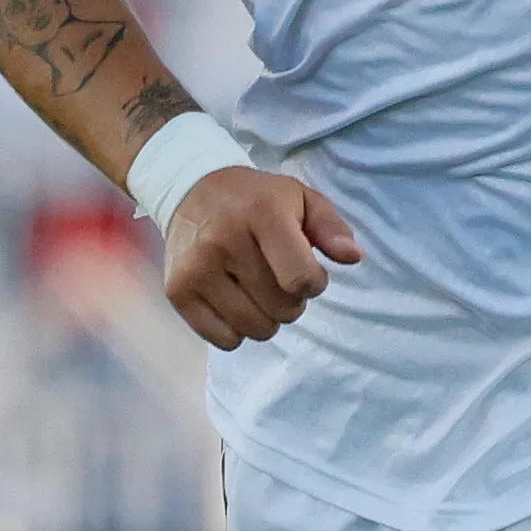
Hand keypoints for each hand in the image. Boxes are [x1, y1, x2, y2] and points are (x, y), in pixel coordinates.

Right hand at [162, 167, 359, 348]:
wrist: (191, 190)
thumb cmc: (256, 200)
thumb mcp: (300, 199)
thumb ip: (331, 228)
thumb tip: (353, 257)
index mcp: (261, 214)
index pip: (302, 280)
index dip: (313, 283)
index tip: (305, 269)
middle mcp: (224, 241)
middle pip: (282, 309)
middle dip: (291, 301)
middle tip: (277, 277)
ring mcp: (196, 269)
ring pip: (255, 329)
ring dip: (266, 318)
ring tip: (256, 290)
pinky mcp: (177, 291)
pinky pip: (224, 340)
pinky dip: (236, 329)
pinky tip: (233, 300)